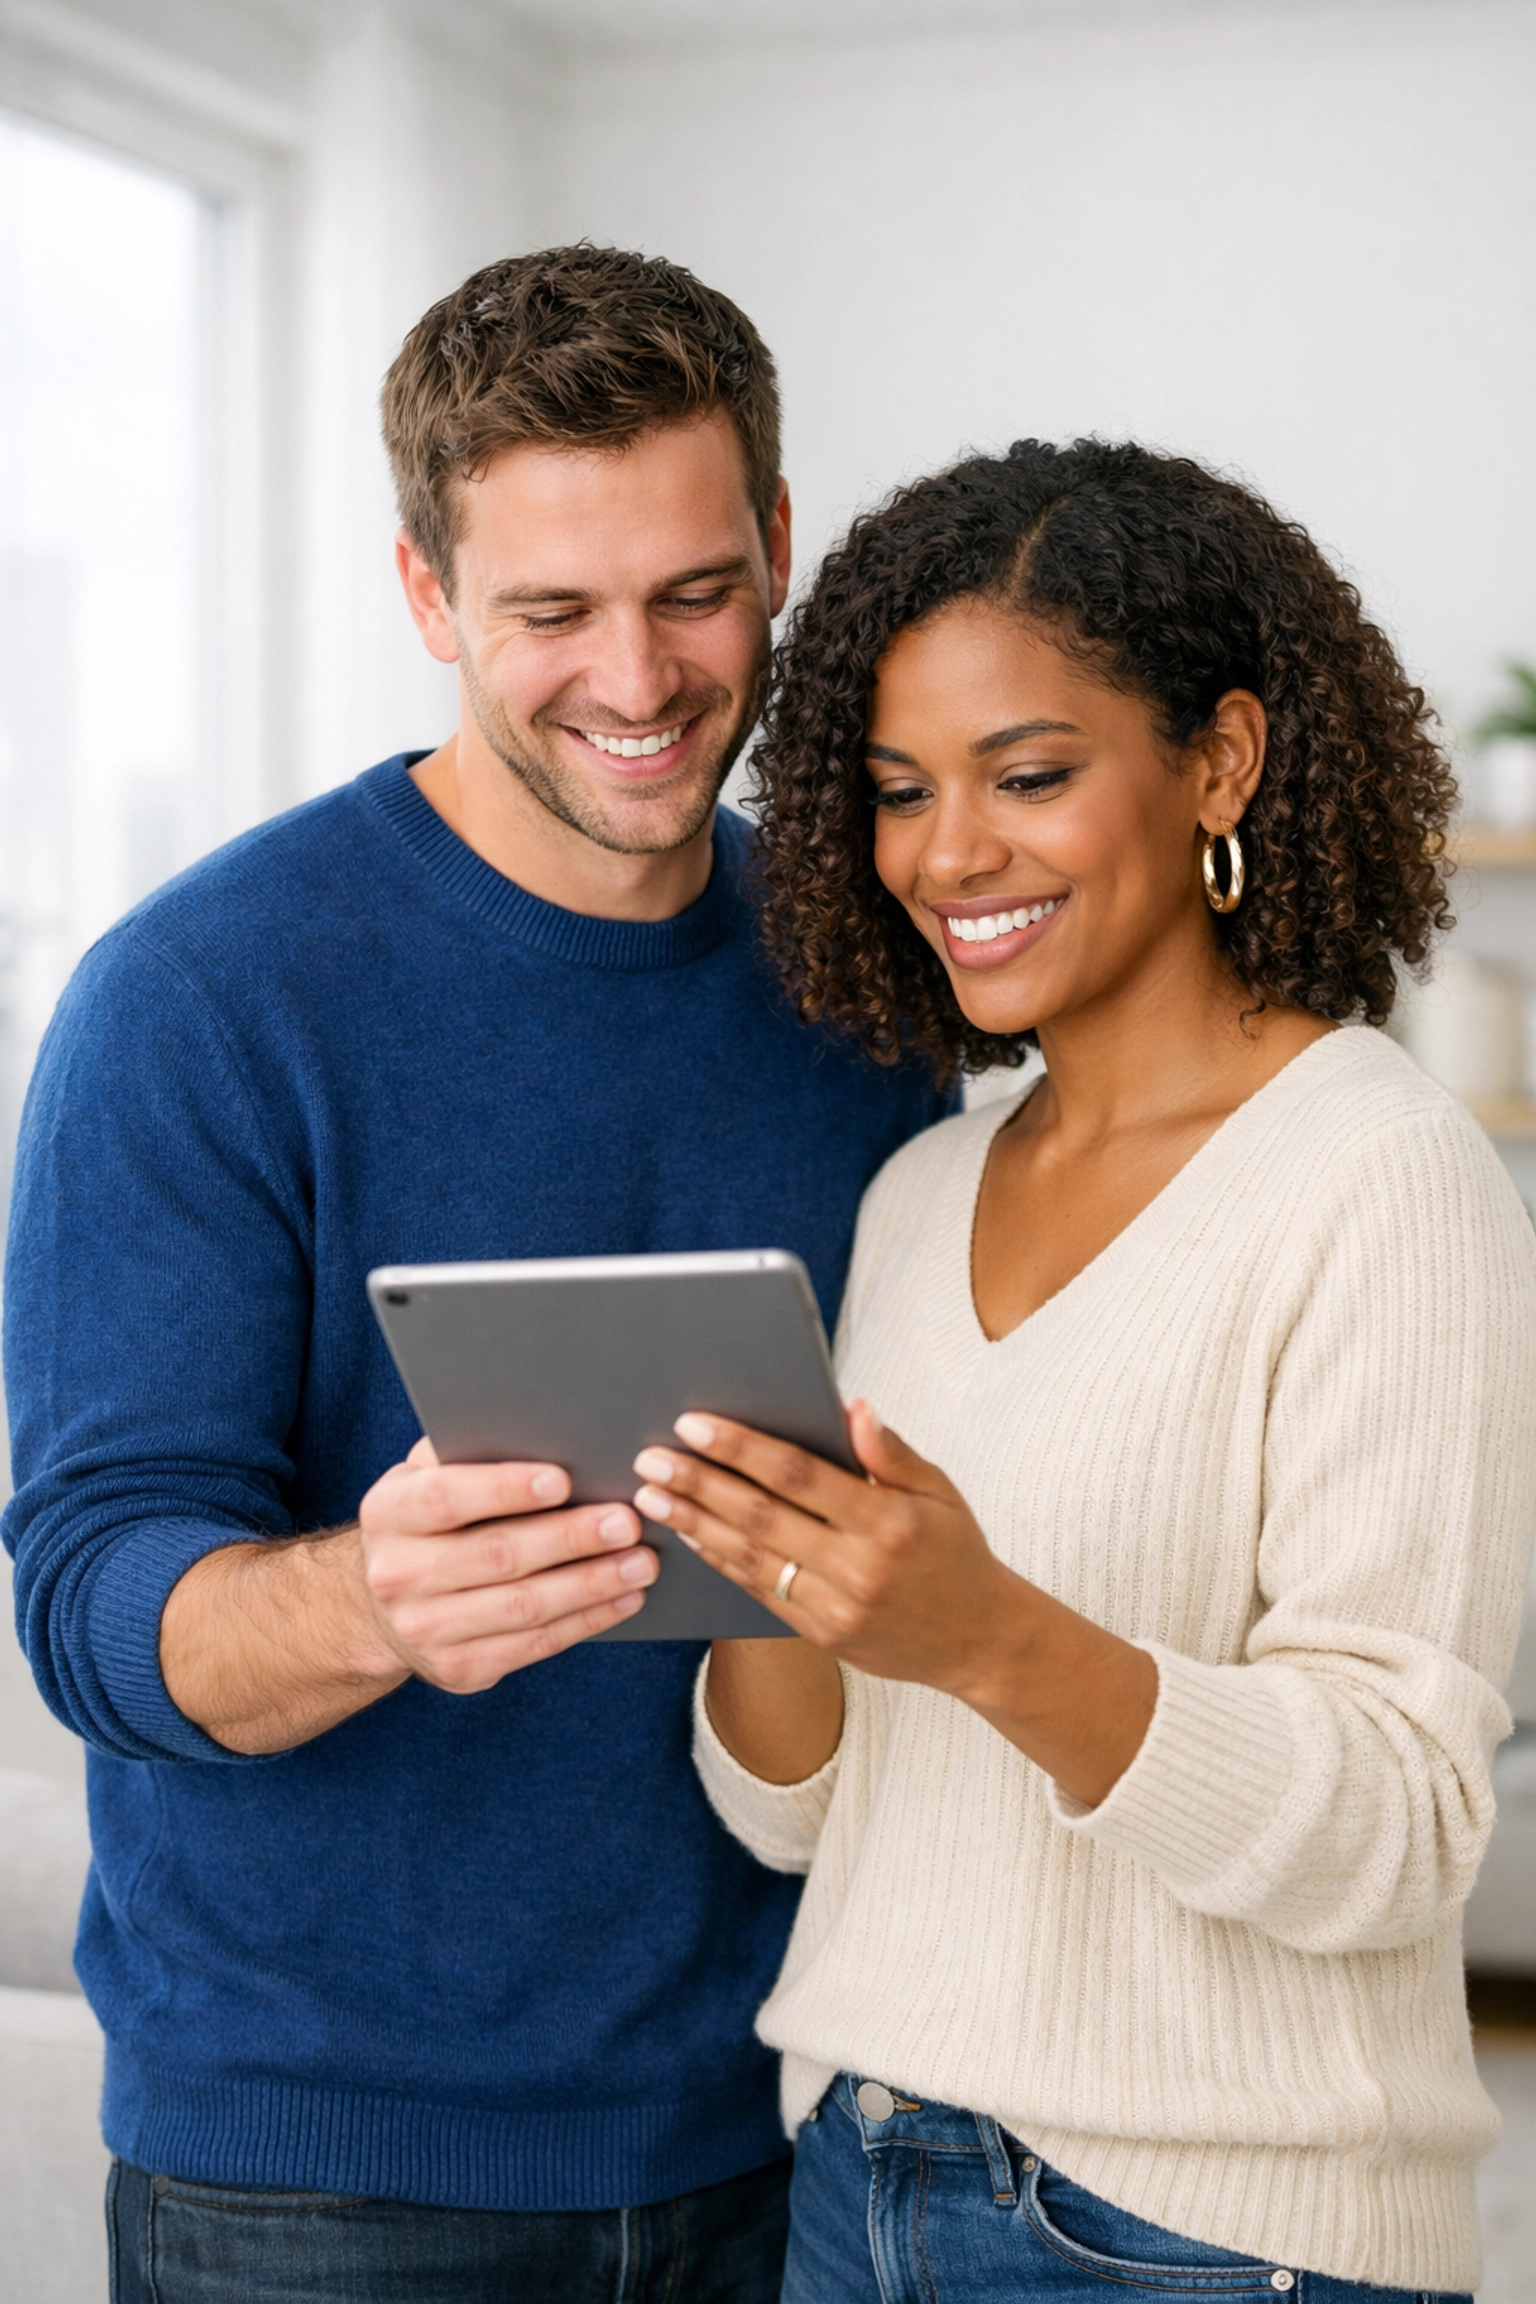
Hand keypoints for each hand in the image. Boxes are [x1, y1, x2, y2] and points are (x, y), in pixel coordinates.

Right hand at [359, 1438, 657, 1692]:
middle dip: (570, 1538)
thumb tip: (548, 1429)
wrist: (383, 1608)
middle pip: (497, 1555)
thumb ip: (469, 1452)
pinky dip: (586, 1621)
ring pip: (523, 1606)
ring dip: (591, 1584)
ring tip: (641, 1562)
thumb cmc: (429, 1521)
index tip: (563, 1480)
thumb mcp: (426, 1478)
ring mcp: (427, 1629)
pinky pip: (534, 1645)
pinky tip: (624, 1598)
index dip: (505, 1489)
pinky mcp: (460, 1668)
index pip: (446, 1498)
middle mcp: (398, 1574)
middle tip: (627, 1521)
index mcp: (390, 1512)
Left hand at [634, 1402, 1156, 1805]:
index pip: (798, 1475)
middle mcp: (857, 1567)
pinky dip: (721, 1561)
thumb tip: (852, 1408)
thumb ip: (891, 1453)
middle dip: (698, 1483)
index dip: (741, 1447)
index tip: (694, 1423)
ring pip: (750, 1558)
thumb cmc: (957, 1552)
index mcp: (886, 1521)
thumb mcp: (941, 1493)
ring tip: (651, 1496)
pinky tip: (691, 1535)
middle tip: (649, 1457)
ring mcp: (837, 1607)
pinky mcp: (823, 1635)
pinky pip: (760, 1592)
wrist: (980, 1641)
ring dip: (694, 1523)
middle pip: (760, 1516)